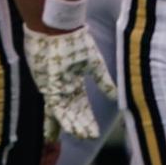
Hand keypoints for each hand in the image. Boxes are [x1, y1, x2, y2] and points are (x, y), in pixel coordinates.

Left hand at [24, 25, 117, 141]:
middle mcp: (62, 89)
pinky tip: (68, 128)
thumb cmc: (74, 40)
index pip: (81, 107)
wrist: (57, 27)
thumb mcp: (93, 63)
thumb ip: (104, 80)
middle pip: (72, 113)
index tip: (95, 133)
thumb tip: (117, 94)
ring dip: (72, 126)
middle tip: (90, 137)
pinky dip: (61, 118)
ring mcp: (53, 88)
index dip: (88, 120)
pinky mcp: (47, 85)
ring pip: (63, 113)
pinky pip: (55, 107)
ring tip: (82, 136)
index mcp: (73, 83)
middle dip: (81, 126)